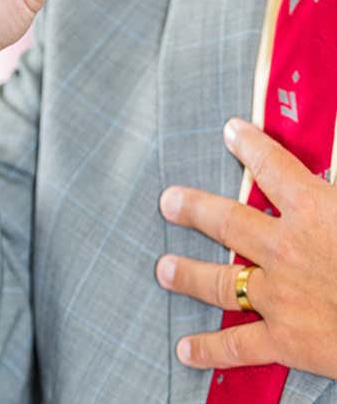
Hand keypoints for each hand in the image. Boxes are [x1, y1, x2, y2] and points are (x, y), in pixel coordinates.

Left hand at [156, 118, 336, 378]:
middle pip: (227, 222)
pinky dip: (210, 350)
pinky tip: (185, 349)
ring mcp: (281, 296)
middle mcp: (286, 249)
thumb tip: (336, 169)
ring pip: (221, 282)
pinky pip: (238, 346)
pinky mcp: (287, 341)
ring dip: (188, 275)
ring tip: (163, 269)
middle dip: (194, 210)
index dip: (251, 145)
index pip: (274, 166)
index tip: (232, 132)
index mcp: (316, 210)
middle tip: (169, 201)